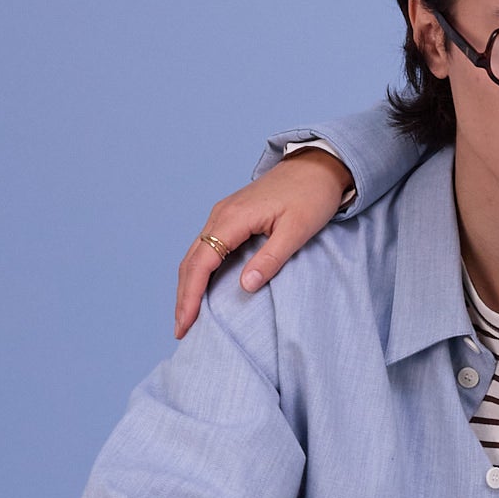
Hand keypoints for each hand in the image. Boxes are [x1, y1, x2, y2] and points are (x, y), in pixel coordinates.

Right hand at [175, 151, 352, 338]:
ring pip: (195, 255)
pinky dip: (198, 272)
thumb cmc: (311, 196)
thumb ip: (271, 258)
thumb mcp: (297, 231)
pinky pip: (205, 248)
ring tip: (187, 316)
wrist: (317, 166)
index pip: (202, 263)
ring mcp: (223, 215)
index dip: (190, 295)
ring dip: (188, 285)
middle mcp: (220, 215)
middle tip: (181, 330)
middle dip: (183, 297)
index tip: (187, 323)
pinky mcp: (230, 217)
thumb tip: (246, 286)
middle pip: (191, 261)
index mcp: (233, 218)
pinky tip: (200, 290)